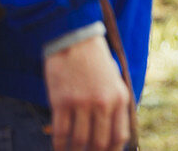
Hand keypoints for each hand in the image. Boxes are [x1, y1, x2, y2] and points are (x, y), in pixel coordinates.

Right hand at [44, 33, 130, 150]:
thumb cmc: (95, 61)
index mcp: (120, 98)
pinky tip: (58, 148)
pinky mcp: (61, 101)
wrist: (75, 39)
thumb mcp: (115, 81)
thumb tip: (113, 137)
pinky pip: (60, 132)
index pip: (119, 137)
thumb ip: (115, 106)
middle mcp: (103, 102)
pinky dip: (58, 145)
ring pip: (79, 141)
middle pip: (99, 143)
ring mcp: (81, 102)